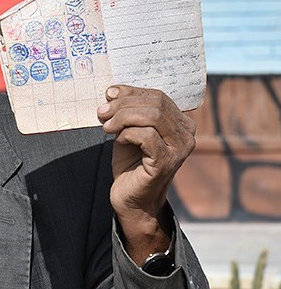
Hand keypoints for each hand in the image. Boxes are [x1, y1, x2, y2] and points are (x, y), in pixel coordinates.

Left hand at [96, 85, 195, 261]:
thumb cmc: (130, 163)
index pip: (158, 96)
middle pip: (155, 104)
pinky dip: (127, 134)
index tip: (109, 94)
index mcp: (180, 122)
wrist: (130, 197)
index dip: (131, 91)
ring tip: (106, 127)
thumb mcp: (127, 130)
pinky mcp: (167, 161)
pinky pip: (146, 136)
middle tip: (102, 112)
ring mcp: (180, 149)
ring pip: (152, 117)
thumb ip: (126, 110)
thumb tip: (113, 90)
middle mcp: (186, 134)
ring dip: (122, 118)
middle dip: (123, 104)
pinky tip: (118, 141)